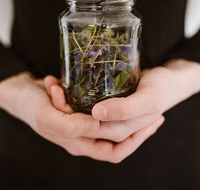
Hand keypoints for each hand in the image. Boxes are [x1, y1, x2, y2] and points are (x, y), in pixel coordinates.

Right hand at [0, 72, 163, 162]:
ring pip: (114, 123)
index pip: (113, 150)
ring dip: (129, 115)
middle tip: (156, 116)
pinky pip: (105, 108)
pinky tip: (125, 90)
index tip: (150, 124)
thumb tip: (98, 127)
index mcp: (77, 142)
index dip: (133, 141)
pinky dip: (114, 101)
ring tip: (149, 109)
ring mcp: (85, 121)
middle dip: (138, 129)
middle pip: (118, 138)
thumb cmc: (31, 106)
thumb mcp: (47, 118)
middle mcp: (84, 135)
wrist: (22, 92)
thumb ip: (70, 126)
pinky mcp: (84, 108)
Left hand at [46, 59, 199, 146]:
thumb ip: (125, 111)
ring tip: (54, 85)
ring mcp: (111, 115)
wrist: (169, 79)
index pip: (91, 130)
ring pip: (84, 113)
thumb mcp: (148, 100)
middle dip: (65, 106)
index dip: (73, 118)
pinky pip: (89, 102)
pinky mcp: (109, 104)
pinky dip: (76, 94)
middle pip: (84, 122)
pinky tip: (66, 83)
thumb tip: (97, 115)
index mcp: (123, 132)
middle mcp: (114, 126)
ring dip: (67, 100)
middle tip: (52, 87)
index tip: (59, 95)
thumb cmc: (161, 88)